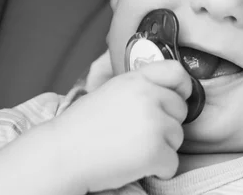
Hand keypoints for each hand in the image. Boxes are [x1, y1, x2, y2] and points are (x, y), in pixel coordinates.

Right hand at [47, 60, 191, 192]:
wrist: (61, 155)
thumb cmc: (83, 127)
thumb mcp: (112, 91)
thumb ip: (140, 87)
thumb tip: (167, 90)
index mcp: (137, 79)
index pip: (177, 72)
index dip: (182, 87)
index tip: (177, 98)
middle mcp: (148, 96)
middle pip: (180, 110)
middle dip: (166, 125)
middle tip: (138, 134)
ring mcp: (153, 123)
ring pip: (178, 138)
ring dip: (161, 148)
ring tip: (131, 148)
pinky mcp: (155, 151)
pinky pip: (172, 163)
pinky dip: (158, 170)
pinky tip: (135, 165)